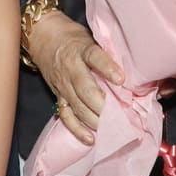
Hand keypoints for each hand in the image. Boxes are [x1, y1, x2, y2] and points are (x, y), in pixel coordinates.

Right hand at [26, 11, 123, 145]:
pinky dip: (77, 129)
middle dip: (103, 104)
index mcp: (81, 50)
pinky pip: (66, 115)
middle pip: (85, 89)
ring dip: (95, 120)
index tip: (121, 79)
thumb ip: (106, 52)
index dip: (108, 68)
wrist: (43, 37)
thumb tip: (131, 68)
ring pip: (78, 106)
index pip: (94, 57)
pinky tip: (91, 138)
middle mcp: (70, 69)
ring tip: (110, 129)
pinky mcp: (58, 96)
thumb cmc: (73, 38)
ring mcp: (63, 85)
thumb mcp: (90, 37)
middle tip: (120, 116)